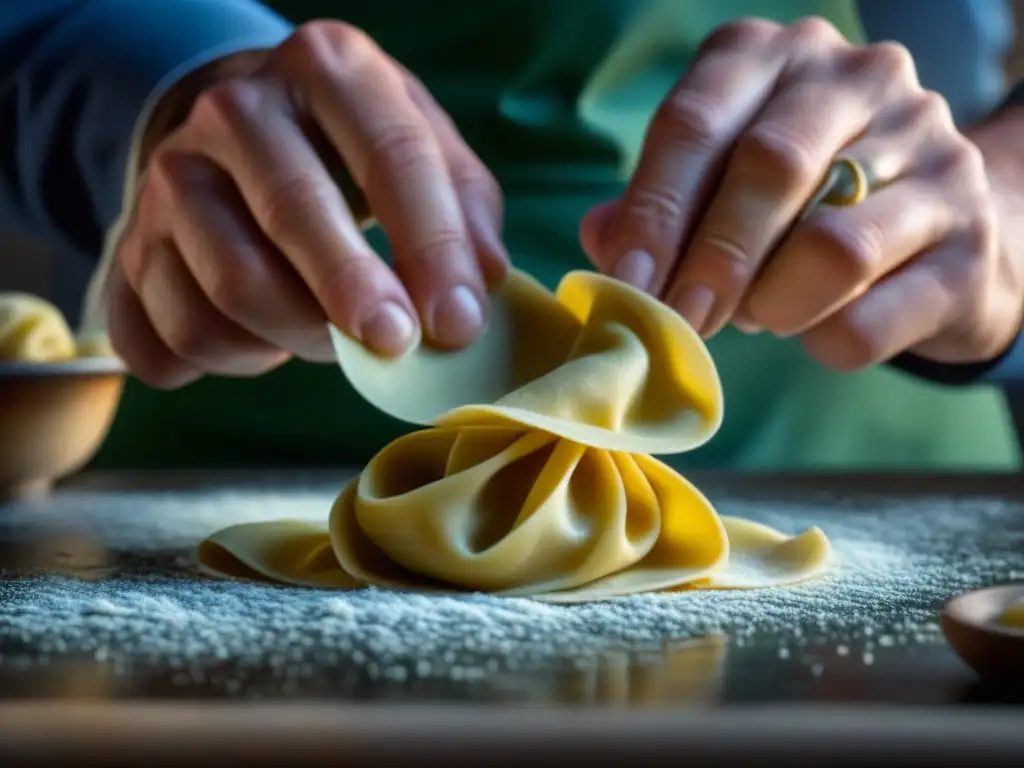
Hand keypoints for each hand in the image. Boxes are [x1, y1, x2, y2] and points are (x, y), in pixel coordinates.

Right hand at [108, 22, 506, 388]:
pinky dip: (229, 361)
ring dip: (297, 336)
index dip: (430, 247)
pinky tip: (261, 341)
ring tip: (333, 335)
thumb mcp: (425, 148)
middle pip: (292, 214)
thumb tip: (482, 286)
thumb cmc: (354, 150)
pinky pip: (174, 337)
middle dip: (351, 294)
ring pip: (231, 288)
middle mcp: (234, 111)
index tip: (456, 322)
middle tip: (395, 347)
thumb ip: (465, 210)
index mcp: (326, 70)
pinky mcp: (130, 252)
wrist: (239, 135)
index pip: (390, 155)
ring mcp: (169, 179)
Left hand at [581, 18, 1020, 370]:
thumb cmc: (799, 210)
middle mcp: (861, 81)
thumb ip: (655, 209)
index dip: (651, 212)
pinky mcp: (970, 241)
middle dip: (710, 261)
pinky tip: (815, 329)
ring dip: (772, 304)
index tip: (629, 284)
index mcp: (776, 58)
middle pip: (769, 167)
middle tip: (681, 320)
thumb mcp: (718, 188)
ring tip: (758, 315)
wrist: (936, 237)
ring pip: (830, 247)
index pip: (695, 121)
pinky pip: (870, 316)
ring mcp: (933, 154)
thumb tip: (601, 239)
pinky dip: (822, 340)